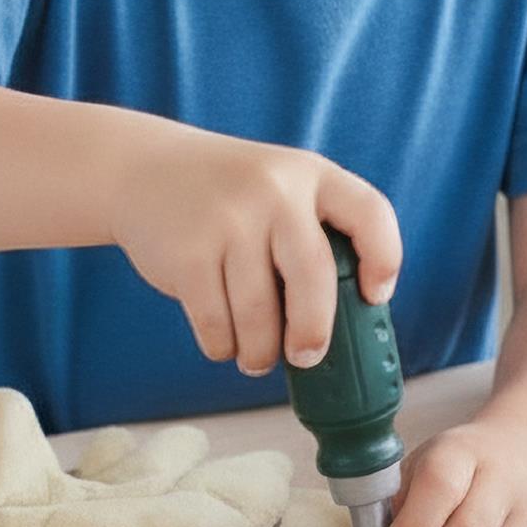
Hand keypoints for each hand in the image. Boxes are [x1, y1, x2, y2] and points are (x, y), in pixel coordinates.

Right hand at [108, 122, 399, 374]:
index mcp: (312, 174)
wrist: (142, 170)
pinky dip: (222, 345)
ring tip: (256, 356)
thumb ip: (315, 232)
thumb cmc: (228, 194)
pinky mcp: (188, 254)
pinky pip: (217, 324)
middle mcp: (275, 191)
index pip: (371, 215)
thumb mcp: (280, 186)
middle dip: (313, 332)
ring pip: (260, 316)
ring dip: (260, 351)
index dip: (384, 261)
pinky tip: (224, 339)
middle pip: (315, 280)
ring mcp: (229, 220)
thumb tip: (345, 324)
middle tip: (306, 355)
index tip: (373, 296)